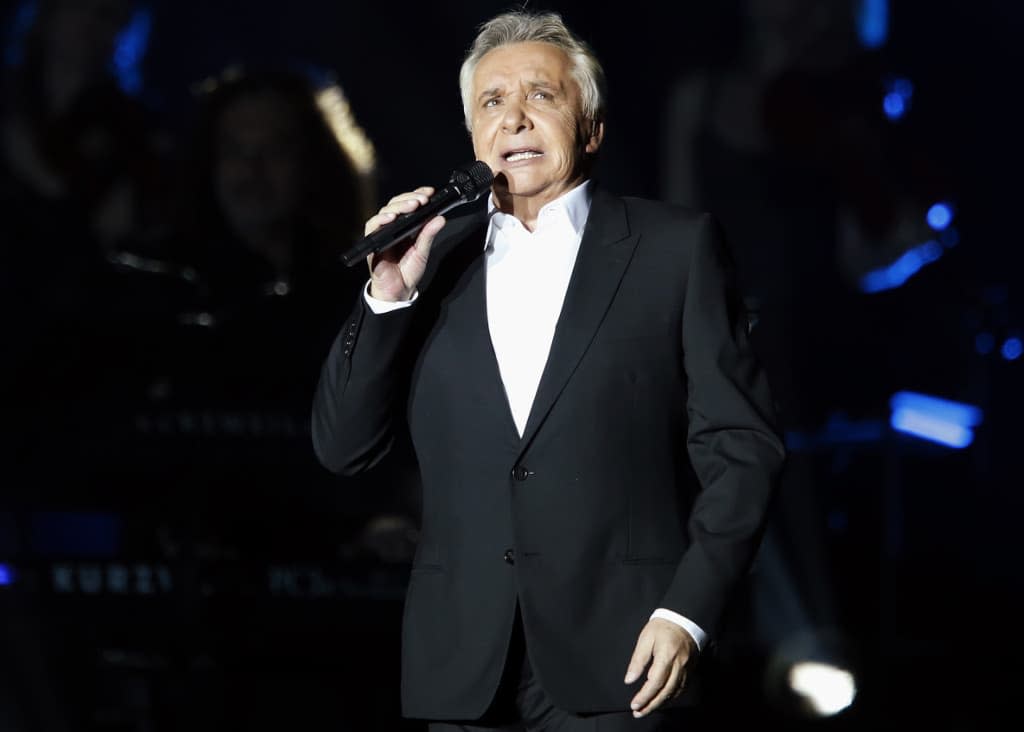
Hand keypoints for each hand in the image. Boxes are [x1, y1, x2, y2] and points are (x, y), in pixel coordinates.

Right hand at [365, 186, 446, 301]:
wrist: (398, 290)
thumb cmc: (407, 271)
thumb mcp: (423, 251)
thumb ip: (429, 234)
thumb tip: (440, 218)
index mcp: (404, 226)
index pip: (409, 204)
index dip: (417, 195)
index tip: (429, 192)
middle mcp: (392, 226)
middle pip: (396, 204)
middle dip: (410, 198)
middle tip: (423, 199)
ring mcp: (381, 232)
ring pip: (386, 211)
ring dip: (399, 206)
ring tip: (412, 205)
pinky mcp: (373, 241)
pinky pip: (373, 225)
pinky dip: (381, 219)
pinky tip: (392, 217)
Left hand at [623, 618, 696, 717]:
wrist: (684, 619)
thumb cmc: (662, 627)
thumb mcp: (646, 638)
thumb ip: (638, 660)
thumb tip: (629, 679)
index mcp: (667, 655)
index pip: (655, 681)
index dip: (645, 695)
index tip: (634, 704)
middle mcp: (679, 664)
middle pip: (666, 691)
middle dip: (651, 704)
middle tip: (638, 712)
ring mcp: (687, 668)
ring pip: (674, 692)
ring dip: (660, 703)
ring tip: (646, 709)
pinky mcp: (691, 670)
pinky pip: (681, 688)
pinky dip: (670, 696)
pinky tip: (661, 699)